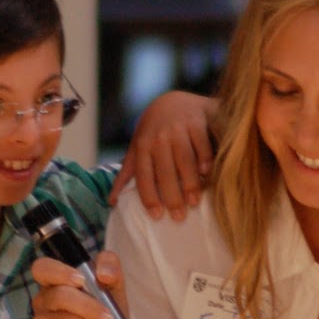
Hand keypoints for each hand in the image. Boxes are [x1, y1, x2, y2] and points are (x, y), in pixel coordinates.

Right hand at [31, 251, 127, 318]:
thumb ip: (110, 266)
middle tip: (109, 318)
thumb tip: (103, 274)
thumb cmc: (107, 313)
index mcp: (54, 281)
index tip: (81, 280)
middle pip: (60, 296)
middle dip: (90, 307)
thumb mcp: (114, 284)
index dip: (59, 272)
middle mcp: (42, 301)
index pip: (42, 268)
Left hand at [112, 91, 215, 219]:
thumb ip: (127, 174)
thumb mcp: (136, 149)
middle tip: (178, 217)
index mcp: (142, 146)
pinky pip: (201, 144)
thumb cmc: (153, 132)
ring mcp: (178, 128)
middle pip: (165, 172)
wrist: (173, 101)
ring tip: (194, 202)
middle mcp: (159, 137)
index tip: (156, 215)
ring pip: (184, 160)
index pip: (144, 176)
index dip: (149, 196)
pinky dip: (204, 159)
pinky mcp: (196, 121)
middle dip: (171, 196)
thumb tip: (111, 202)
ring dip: (190, 182)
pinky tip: (207, 174)